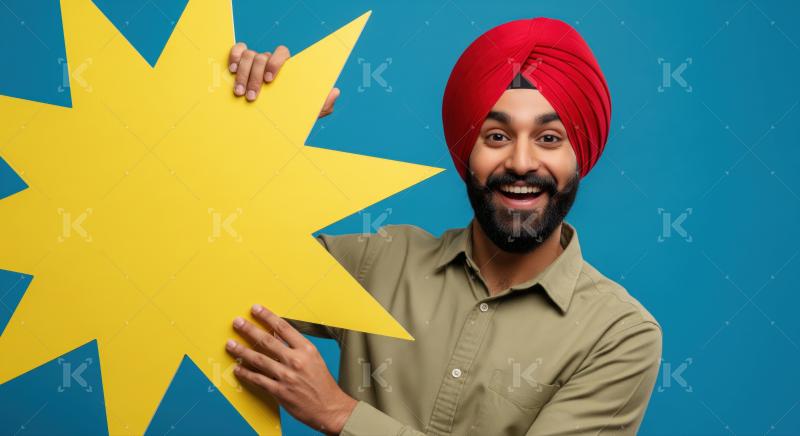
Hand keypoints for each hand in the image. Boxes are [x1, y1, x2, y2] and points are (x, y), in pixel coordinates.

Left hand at [226, 304, 356, 433]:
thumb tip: (276, 335)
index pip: (283, 327)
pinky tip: (237, 369)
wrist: (330, 407)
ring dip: (242, 351)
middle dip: (249, 329)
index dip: (267, 316)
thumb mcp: (313, 358)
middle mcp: (296, 360)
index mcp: (306, 349)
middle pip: (267, 340)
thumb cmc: (322, 383)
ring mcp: (287, 376)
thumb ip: (295, 347)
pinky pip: (258, 379)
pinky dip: (246, 374)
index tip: (256, 309)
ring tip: (230, 344)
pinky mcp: (280, 391)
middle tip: (237, 322)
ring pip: (259, 359)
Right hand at [228, 42, 338, 116]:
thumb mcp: (309, 111)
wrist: (273, 123)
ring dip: (242, 74)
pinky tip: (231, 71)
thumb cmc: (292, 113)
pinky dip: (233, 57)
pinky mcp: (241, 63)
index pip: (283, 53)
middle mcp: (271, 61)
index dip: (275, 63)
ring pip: (248, 55)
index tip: (270, 81)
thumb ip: (323, 104)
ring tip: (239, 93)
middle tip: (251, 97)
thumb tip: (335, 91)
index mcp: (287, 67)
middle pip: (261, 56)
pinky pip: (237, 51)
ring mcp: (255, 61)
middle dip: (254, 76)